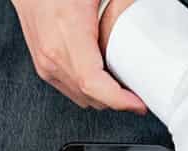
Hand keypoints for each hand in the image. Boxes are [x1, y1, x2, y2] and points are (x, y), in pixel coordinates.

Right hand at [10, 0, 144, 111]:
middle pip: (91, 96)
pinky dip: (90, 90)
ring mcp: (46, 65)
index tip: (138, 103)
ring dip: (104, 97)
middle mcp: (53, 55)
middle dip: (118, 100)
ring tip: (122, 86)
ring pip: (83, 98)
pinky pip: (72, 90)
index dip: (117, 99)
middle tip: (139, 93)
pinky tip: (102, 78)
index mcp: (67, 34)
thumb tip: (143, 15)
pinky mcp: (44, 68)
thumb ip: (121, 6)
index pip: (92, 82)